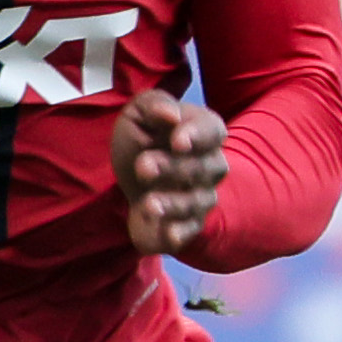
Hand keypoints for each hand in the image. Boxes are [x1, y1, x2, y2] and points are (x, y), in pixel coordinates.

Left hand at [111, 89, 228, 256]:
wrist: (130, 175)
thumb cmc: (143, 137)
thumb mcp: (139, 113)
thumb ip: (155, 105)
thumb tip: (170, 114)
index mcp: (204, 132)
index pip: (211, 132)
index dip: (196, 136)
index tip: (177, 141)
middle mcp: (210, 166)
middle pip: (200, 168)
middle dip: (171, 168)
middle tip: (143, 166)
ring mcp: (200, 196)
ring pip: (195, 202)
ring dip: (173, 204)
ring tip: (149, 204)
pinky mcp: (186, 224)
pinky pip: (190, 231)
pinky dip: (181, 234)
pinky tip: (169, 236)